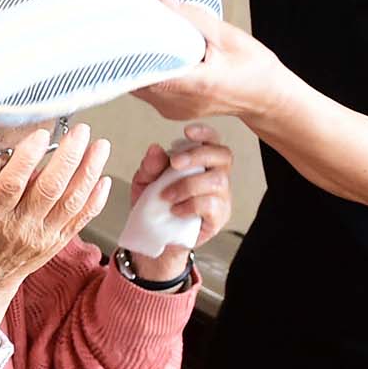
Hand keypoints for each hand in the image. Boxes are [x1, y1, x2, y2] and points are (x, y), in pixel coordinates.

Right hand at [0, 123, 112, 321]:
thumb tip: (24, 152)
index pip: (12, 184)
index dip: (28, 157)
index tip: (41, 134)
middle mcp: (18, 227)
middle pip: (49, 188)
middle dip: (68, 156)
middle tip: (80, 132)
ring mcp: (42, 237)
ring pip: (71, 201)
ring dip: (89, 171)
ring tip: (99, 147)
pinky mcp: (57, 243)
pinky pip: (81, 219)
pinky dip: (95, 198)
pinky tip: (102, 179)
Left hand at [124, 125, 233, 280]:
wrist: (153, 237)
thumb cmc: (154, 205)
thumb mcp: (144, 182)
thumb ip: (150, 166)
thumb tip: (156, 148)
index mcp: (200, 163)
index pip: (213, 141)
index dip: (205, 133)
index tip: (187, 131)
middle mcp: (215, 176)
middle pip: (223, 156)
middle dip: (198, 155)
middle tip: (174, 164)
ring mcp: (220, 197)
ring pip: (217, 180)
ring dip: (188, 185)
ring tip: (166, 196)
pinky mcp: (218, 218)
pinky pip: (212, 205)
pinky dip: (190, 205)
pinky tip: (175, 210)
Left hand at [135, 0, 295, 122]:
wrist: (268, 97)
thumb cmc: (254, 69)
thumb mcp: (228, 36)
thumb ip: (193, 18)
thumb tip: (163, 0)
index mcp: (196, 84)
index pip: (147, 72)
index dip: (130, 54)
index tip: (122, 35)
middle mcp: (179, 102)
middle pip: (136, 80)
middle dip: (130, 56)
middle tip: (128, 33)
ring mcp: (174, 110)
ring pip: (138, 87)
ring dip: (137, 66)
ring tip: (142, 44)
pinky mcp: (171, 111)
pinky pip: (147, 92)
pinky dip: (146, 75)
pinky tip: (154, 60)